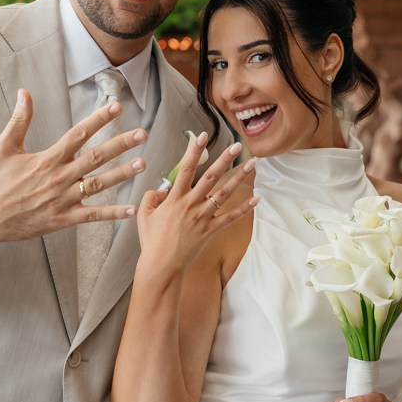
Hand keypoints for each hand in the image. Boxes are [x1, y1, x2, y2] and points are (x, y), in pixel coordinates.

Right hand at [0, 89, 146, 243]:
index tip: (116, 107)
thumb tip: (24, 92)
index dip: (99, 119)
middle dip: (120, 144)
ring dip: (122, 174)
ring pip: (99, 185)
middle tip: (142, 134)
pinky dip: (112, 213)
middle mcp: (59, 177)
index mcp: (48, 158)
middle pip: (95, 157)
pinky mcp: (64, 218)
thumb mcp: (4, 147)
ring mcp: (64, 199)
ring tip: (142, 163)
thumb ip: (19, 120)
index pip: (79, 134)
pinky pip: (92, 215)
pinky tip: (131, 209)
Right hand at [135, 131, 256, 275]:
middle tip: (236, 145)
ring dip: (239, 177)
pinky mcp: (210, 230)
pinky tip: (256, 199)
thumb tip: (162, 189)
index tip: (202, 136)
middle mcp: (190, 204)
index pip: (185, 168)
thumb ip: (151, 196)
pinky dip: (244, 209)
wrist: (161, 265)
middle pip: (210, 177)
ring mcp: (202, 217)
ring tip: (252, 164)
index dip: (194, 151)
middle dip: (224, 159)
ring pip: (224, 193)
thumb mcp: (144, 214)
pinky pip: (230, 218)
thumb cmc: (151, 240)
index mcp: (174, 198)